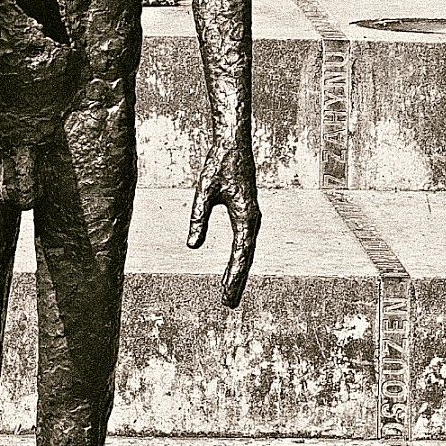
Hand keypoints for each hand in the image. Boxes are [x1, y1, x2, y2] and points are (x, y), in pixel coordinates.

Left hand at [187, 138, 260, 308]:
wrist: (234, 143)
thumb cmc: (219, 163)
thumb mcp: (203, 190)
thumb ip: (198, 217)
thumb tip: (192, 246)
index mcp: (246, 214)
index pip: (241, 253)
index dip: (234, 275)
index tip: (227, 294)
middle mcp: (253, 219)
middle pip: (246, 257)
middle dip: (238, 280)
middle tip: (228, 303)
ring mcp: (253, 217)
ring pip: (247, 251)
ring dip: (239, 272)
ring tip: (230, 293)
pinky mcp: (248, 214)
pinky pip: (245, 242)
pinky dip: (240, 259)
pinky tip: (234, 269)